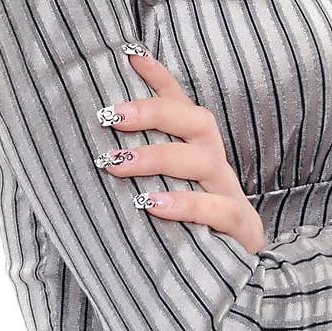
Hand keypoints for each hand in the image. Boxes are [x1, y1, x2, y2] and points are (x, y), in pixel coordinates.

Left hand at [97, 47, 267, 253]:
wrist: (231, 275)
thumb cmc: (184, 226)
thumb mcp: (158, 189)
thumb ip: (134, 161)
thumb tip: (91, 139)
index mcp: (197, 148)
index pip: (180, 103)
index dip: (158, 77)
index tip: (129, 55)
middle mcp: (214, 162)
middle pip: (195, 121)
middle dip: (153, 112)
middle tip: (109, 117)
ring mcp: (229, 192)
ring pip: (203, 161)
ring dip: (157, 157)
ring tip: (116, 162)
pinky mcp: (240, 227)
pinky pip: (219, 210)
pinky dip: (186, 205)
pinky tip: (153, 205)